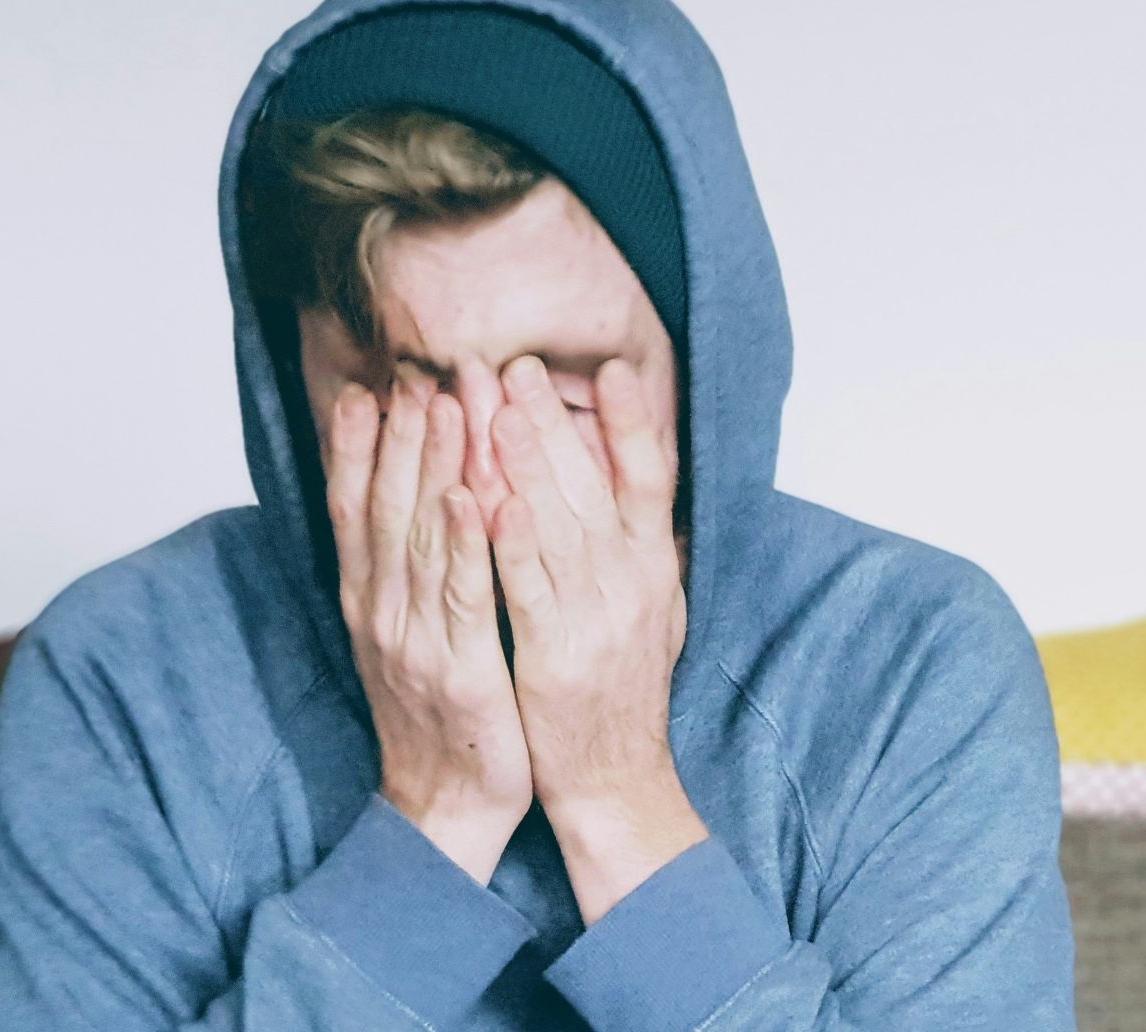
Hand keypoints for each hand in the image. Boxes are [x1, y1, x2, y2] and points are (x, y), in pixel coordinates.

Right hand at [325, 359, 532, 883]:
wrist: (444, 807)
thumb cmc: (439, 716)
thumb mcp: (407, 636)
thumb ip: (403, 572)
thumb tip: (407, 504)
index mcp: (369, 602)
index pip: (356, 509)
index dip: (360, 447)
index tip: (369, 385)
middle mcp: (382, 611)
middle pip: (385, 507)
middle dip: (400, 434)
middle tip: (414, 369)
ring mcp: (415, 639)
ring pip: (421, 536)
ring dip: (431, 465)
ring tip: (444, 402)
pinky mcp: (459, 667)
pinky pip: (462, 594)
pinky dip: (462, 542)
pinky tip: (469, 495)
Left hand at [486, 353, 705, 923]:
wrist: (616, 781)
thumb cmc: (622, 693)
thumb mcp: (655, 611)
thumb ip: (643, 550)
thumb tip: (641, 485)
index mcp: (654, 569)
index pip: (651, 479)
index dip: (633, 422)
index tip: (611, 367)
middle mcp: (633, 585)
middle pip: (594, 486)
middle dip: (553, 421)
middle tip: (516, 364)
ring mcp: (597, 619)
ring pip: (559, 525)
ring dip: (527, 463)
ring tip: (495, 405)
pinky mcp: (556, 656)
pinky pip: (530, 589)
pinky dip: (512, 541)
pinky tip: (489, 498)